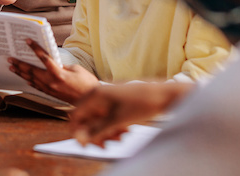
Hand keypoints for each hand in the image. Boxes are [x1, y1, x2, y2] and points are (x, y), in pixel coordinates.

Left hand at [8, 39, 97, 102]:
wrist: (90, 100)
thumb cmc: (86, 82)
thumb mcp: (75, 69)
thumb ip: (61, 64)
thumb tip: (51, 62)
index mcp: (59, 73)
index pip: (44, 58)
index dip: (35, 48)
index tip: (27, 41)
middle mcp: (52, 82)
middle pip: (32, 71)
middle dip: (20, 64)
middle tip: (10, 58)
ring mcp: (50, 89)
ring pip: (31, 79)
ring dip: (21, 73)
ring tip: (12, 67)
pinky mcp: (51, 94)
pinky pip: (37, 86)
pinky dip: (29, 81)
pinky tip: (24, 78)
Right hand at [70, 81, 193, 145]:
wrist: (164, 94)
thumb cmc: (142, 104)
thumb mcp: (117, 121)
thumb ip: (96, 130)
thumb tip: (79, 139)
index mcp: (95, 95)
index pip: (76, 115)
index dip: (78, 131)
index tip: (86, 145)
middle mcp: (99, 93)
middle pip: (86, 118)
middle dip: (94, 133)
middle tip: (106, 145)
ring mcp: (108, 96)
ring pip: (98, 118)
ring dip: (105, 131)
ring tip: (120, 137)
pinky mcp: (116, 99)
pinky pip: (108, 115)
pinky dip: (113, 125)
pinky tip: (124, 131)